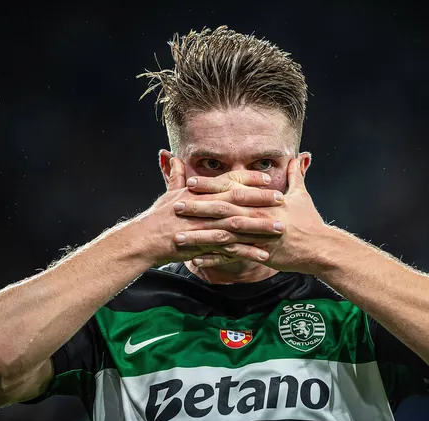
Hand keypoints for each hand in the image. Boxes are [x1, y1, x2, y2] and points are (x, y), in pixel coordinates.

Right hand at [132, 157, 285, 265]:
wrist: (145, 239)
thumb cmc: (157, 216)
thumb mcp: (169, 192)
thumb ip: (177, 176)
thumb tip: (174, 158)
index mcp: (201, 193)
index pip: (229, 181)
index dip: (249, 178)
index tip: (268, 177)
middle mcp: (206, 207)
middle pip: (239, 200)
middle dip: (262, 199)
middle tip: (283, 199)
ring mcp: (207, 227)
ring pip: (239, 225)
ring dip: (261, 226)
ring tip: (281, 227)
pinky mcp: (206, 246)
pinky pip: (231, 250)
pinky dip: (248, 251)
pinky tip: (264, 254)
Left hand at [173, 158, 328, 273]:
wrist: (320, 248)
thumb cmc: (310, 222)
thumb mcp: (302, 195)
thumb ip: (296, 175)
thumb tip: (299, 156)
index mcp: (263, 201)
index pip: (232, 190)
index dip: (211, 186)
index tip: (191, 182)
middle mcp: (257, 217)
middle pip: (223, 211)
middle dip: (198, 208)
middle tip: (176, 205)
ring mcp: (256, 237)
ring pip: (222, 235)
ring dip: (199, 236)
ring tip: (178, 236)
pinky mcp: (258, 255)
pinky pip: (231, 257)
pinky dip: (213, 259)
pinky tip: (195, 260)